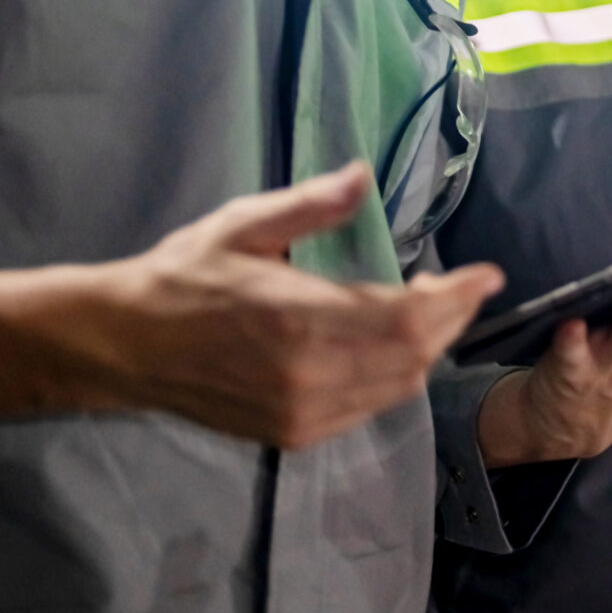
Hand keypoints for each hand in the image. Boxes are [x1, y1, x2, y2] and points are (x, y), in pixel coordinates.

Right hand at [0, 163, 504, 450]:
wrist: (124, 346)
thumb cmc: (183, 275)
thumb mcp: (243, 225)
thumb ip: (309, 207)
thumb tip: (362, 177)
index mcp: (297, 319)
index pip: (406, 317)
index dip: (456, 298)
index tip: (487, 274)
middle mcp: (307, 376)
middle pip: (413, 355)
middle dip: (450, 319)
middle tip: (462, 286)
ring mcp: (301, 413)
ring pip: (396, 386)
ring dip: (426, 349)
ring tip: (432, 309)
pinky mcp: (293, 435)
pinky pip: (367, 407)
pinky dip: (393, 376)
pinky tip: (391, 346)